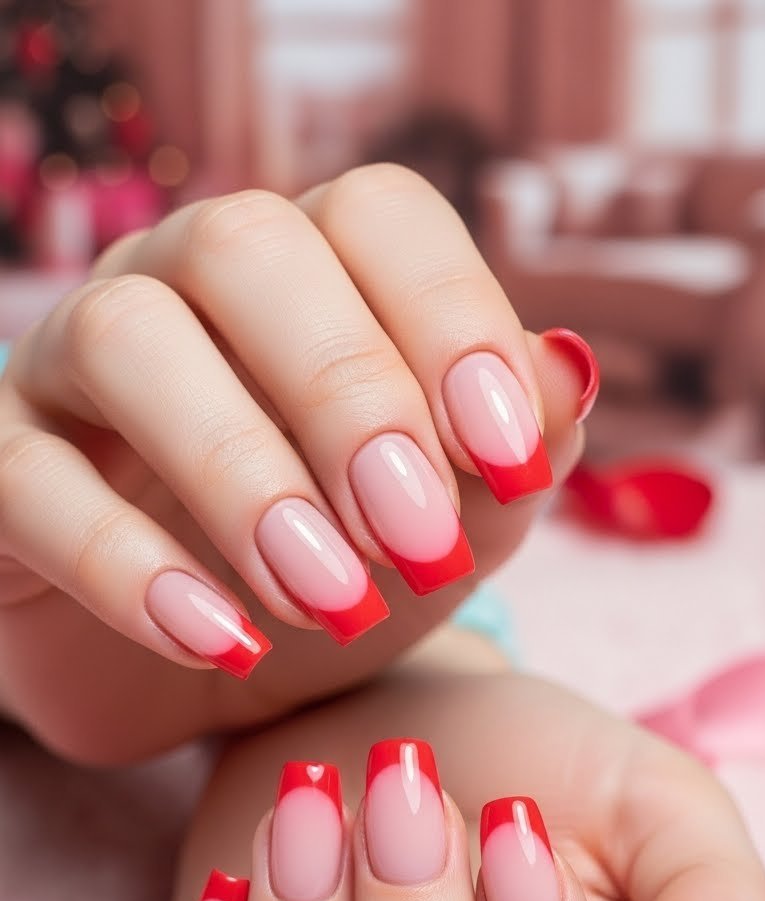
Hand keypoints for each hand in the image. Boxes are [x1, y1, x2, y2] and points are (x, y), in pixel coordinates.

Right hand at [0, 166, 592, 762]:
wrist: (210, 679)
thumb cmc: (340, 577)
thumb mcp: (454, 526)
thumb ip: (512, 451)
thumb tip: (567, 371)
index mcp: (312, 276)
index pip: (376, 215)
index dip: (451, 319)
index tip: (514, 460)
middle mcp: (184, 288)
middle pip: (246, 247)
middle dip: (348, 393)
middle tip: (415, 538)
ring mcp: (74, 368)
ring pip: (128, 339)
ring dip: (242, 472)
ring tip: (322, 598)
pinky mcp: (1, 467)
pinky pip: (31, 480)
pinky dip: (128, 566)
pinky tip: (219, 643)